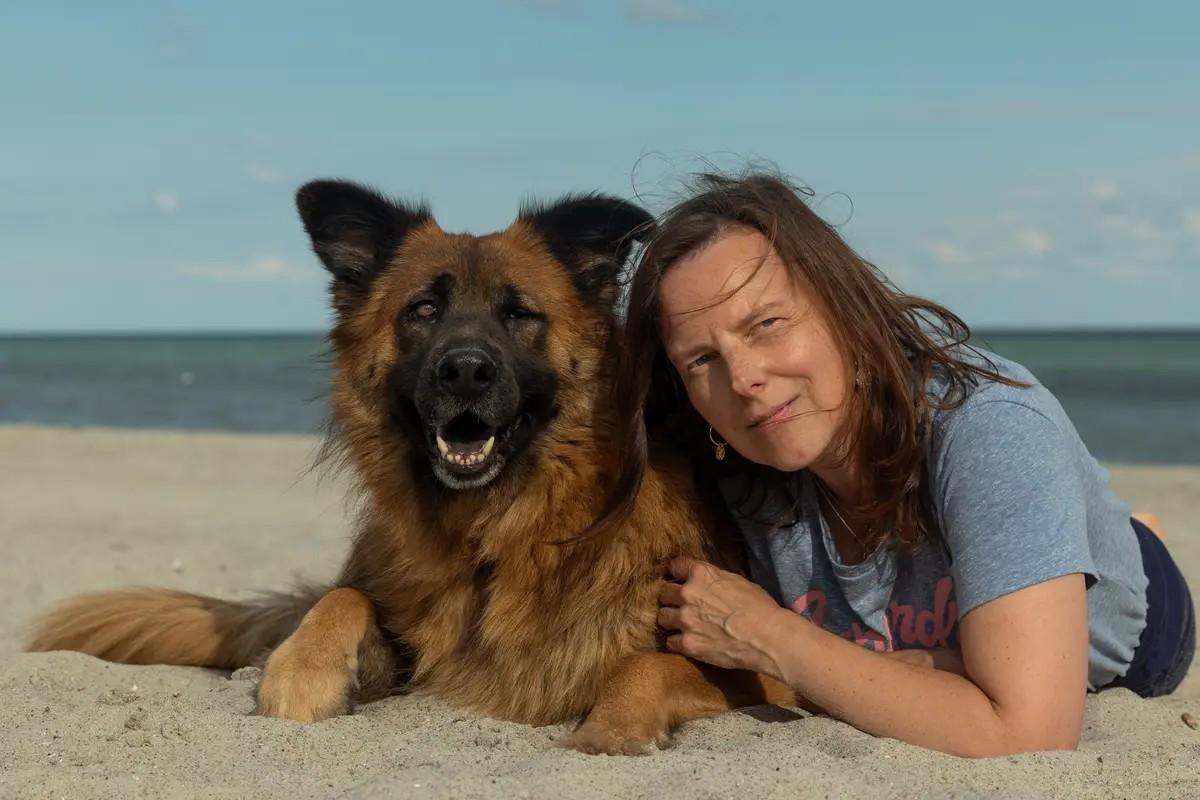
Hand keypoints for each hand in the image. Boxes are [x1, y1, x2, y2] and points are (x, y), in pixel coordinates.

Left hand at [657, 556, 788, 676]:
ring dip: (671, 621)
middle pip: (664, 593)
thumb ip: (714, 579)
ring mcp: (685, 619)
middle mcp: (687, 594)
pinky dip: (677, 643)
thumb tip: (708, 583)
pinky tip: (688, 642)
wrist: (767, 636)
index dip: (676, 573)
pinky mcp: (687, 644)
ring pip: (662, 617)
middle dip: (671, 599)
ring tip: (682, 625)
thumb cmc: (759, 607)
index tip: (678, 579)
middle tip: (682, 606)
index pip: (675, 566)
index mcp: (701, 574)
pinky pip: (670, 642)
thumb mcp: (737, 581)